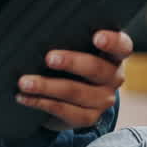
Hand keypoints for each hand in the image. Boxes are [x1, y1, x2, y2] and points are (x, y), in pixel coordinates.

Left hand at [16, 30, 132, 129]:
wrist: (70, 96)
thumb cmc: (70, 61)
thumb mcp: (73, 48)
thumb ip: (67, 38)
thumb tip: (39, 29)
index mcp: (113, 55)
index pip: (121, 46)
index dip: (112, 41)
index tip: (96, 37)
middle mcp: (113, 77)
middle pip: (96, 69)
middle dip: (71, 62)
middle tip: (48, 58)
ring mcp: (103, 100)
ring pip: (76, 93)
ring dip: (47, 86)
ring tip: (24, 82)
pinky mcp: (88, 117)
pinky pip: (66, 111)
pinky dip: (41, 103)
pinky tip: (24, 97)